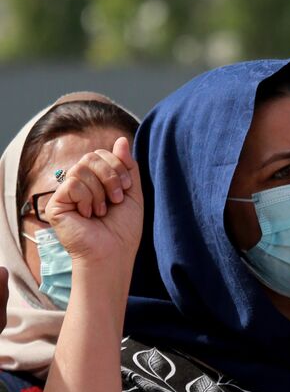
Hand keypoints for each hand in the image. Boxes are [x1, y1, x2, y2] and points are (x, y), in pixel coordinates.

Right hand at [44, 136, 143, 268]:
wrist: (114, 252)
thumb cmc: (124, 228)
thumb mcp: (133, 193)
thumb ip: (127, 167)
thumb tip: (122, 139)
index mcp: (96, 180)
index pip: (101, 154)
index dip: (117, 166)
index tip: (126, 188)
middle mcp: (79, 184)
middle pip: (91, 156)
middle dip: (110, 176)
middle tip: (116, 198)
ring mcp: (65, 193)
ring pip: (81, 168)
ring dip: (100, 191)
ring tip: (102, 210)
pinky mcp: (55, 204)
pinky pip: (72, 183)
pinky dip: (87, 198)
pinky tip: (88, 215)